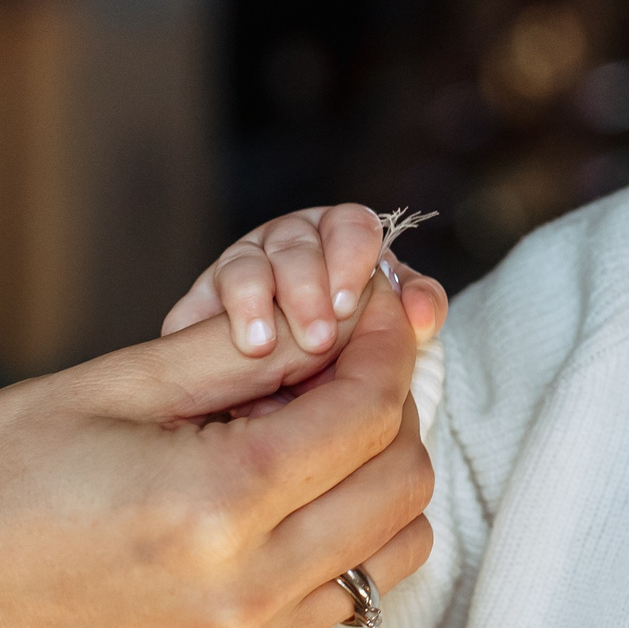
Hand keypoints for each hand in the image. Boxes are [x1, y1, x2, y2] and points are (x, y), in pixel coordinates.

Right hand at [163, 203, 448, 370]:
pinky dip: (226, 317)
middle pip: (297, 244)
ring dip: (259, 303)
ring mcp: (245, 268)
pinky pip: (206, 298)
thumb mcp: (393, 329)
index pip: (350, 224)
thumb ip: (418, 311)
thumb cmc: (355, 352)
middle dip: (306, 289)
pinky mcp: (204, 303)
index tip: (347, 303)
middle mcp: (292, 245)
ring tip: (266, 346)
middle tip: (316, 339)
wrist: (296, 403)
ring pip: (249, 265)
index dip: (350, 256)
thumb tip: (424, 313)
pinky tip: (243, 345)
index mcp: (342, 241)